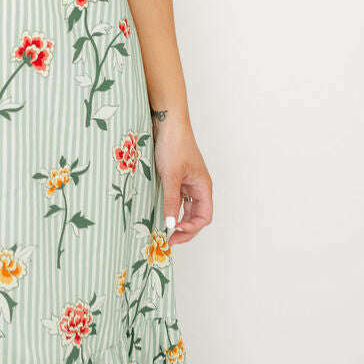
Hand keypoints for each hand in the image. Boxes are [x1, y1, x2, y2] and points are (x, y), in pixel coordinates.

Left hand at [154, 117, 212, 244]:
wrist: (166, 123)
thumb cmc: (174, 145)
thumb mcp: (171, 175)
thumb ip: (171, 200)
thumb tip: (170, 224)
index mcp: (203, 187)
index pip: (204, 217)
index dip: (191, 228)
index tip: (174, 232)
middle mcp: (197, 187)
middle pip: (196, 216)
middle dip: (184, 229)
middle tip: (168, 239)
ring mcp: (187, 183)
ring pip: (186, 209)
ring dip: (177, 220)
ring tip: (163, 230)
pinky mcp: (176, 178)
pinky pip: (176, 199)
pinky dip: (170, 208)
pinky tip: (159, 213)